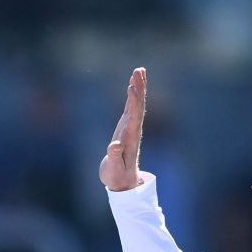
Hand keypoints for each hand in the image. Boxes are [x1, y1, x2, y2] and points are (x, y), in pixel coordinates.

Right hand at [100, 67, 147, 192]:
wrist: (123, 181)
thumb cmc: (117, 176)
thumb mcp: (113, 169)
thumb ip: (114, 157)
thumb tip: (114, 145)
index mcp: (130, 138)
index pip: (133, 117)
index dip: (133, 102)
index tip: (132, 87)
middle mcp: (133, 130)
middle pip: (138, 106)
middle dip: (138, 89)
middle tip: (138, 71)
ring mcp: (130, 127)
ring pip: (136, 104)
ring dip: (138, 87)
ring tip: (138, 71)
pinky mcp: (126, 126)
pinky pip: (132, 107)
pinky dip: (133, 95)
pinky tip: (132, 84)